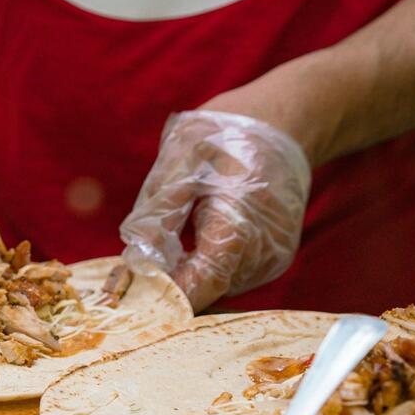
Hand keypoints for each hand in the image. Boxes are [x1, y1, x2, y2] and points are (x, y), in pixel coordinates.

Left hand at [120, 110, 310, 310]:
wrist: (284, 121)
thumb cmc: (227, 135)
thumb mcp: (181, 160)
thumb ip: (158, 213)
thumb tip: (136, 259)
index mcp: (241, 227)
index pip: (199, 286)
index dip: (163, 293)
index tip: (130, 288)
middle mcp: (264, 253)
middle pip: (206, 289)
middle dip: (171, 280)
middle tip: (140, 259)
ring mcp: (272, 259)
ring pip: (218, 284)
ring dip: (190, 270)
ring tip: (178, 231)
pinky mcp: (273, 258)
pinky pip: (232, 273)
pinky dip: (207, 262)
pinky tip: (200, 232)